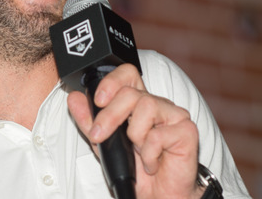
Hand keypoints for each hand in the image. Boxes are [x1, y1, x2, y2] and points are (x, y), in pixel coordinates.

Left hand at [67, 64, 204, 198]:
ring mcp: (174, 115)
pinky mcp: (187, 131)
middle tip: (99, 135)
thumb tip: (74, 99)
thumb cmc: (136, 169)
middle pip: (130, 92)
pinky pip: (158, 135)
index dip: (112, 82)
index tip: (98, 101)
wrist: (158, 195)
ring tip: (138, 152)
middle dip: (109, 115)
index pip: (128, 75)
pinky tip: (152, 163)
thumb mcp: (104, 144)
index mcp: (138, 103)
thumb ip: (89, 121)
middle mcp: (158, 104)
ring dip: (134, 136)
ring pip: (146, 107)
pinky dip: (149, 155)